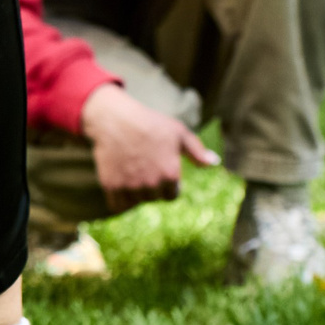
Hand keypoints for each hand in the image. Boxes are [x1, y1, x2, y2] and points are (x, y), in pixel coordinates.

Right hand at [79, 83, 217, 210]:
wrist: (114, 118)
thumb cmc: (150, 123)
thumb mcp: (179, 133)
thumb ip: (197, 151)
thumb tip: (214, 162)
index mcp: (170, 173)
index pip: (172, 195)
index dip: (166, 185)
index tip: (159, 172)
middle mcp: (151, 183)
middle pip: (154, 198)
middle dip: (151, 188)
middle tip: (144, 170)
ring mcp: (130, 185)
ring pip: (136, 202)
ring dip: (135, 194)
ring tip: (131, 174)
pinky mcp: (111, 185)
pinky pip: (118, 205)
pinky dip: (119, 201)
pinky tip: (120, 189)